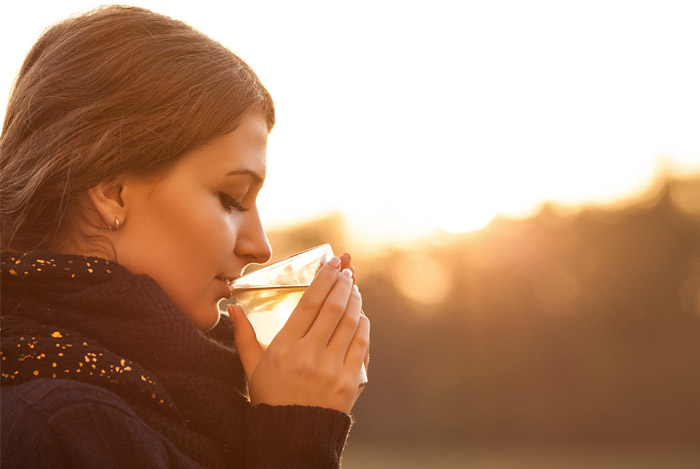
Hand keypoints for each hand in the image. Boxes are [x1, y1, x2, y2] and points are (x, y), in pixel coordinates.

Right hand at [231, 256, 369, 413]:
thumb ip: (243, 336)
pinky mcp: (351, 381)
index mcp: (284, 348)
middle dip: (342, 282)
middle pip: (332, 307)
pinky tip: (360, 314)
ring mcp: (332, 368)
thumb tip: (232, 309)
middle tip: (346, 269)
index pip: (309, 303)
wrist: (292, 436)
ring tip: (353, 287)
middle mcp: (309, 355)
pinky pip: (362, 344)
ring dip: (354, 299)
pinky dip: (363, 324)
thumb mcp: (251, 367)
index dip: (323, 278)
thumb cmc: (270, 398)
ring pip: (350, 322)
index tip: (332, 263)